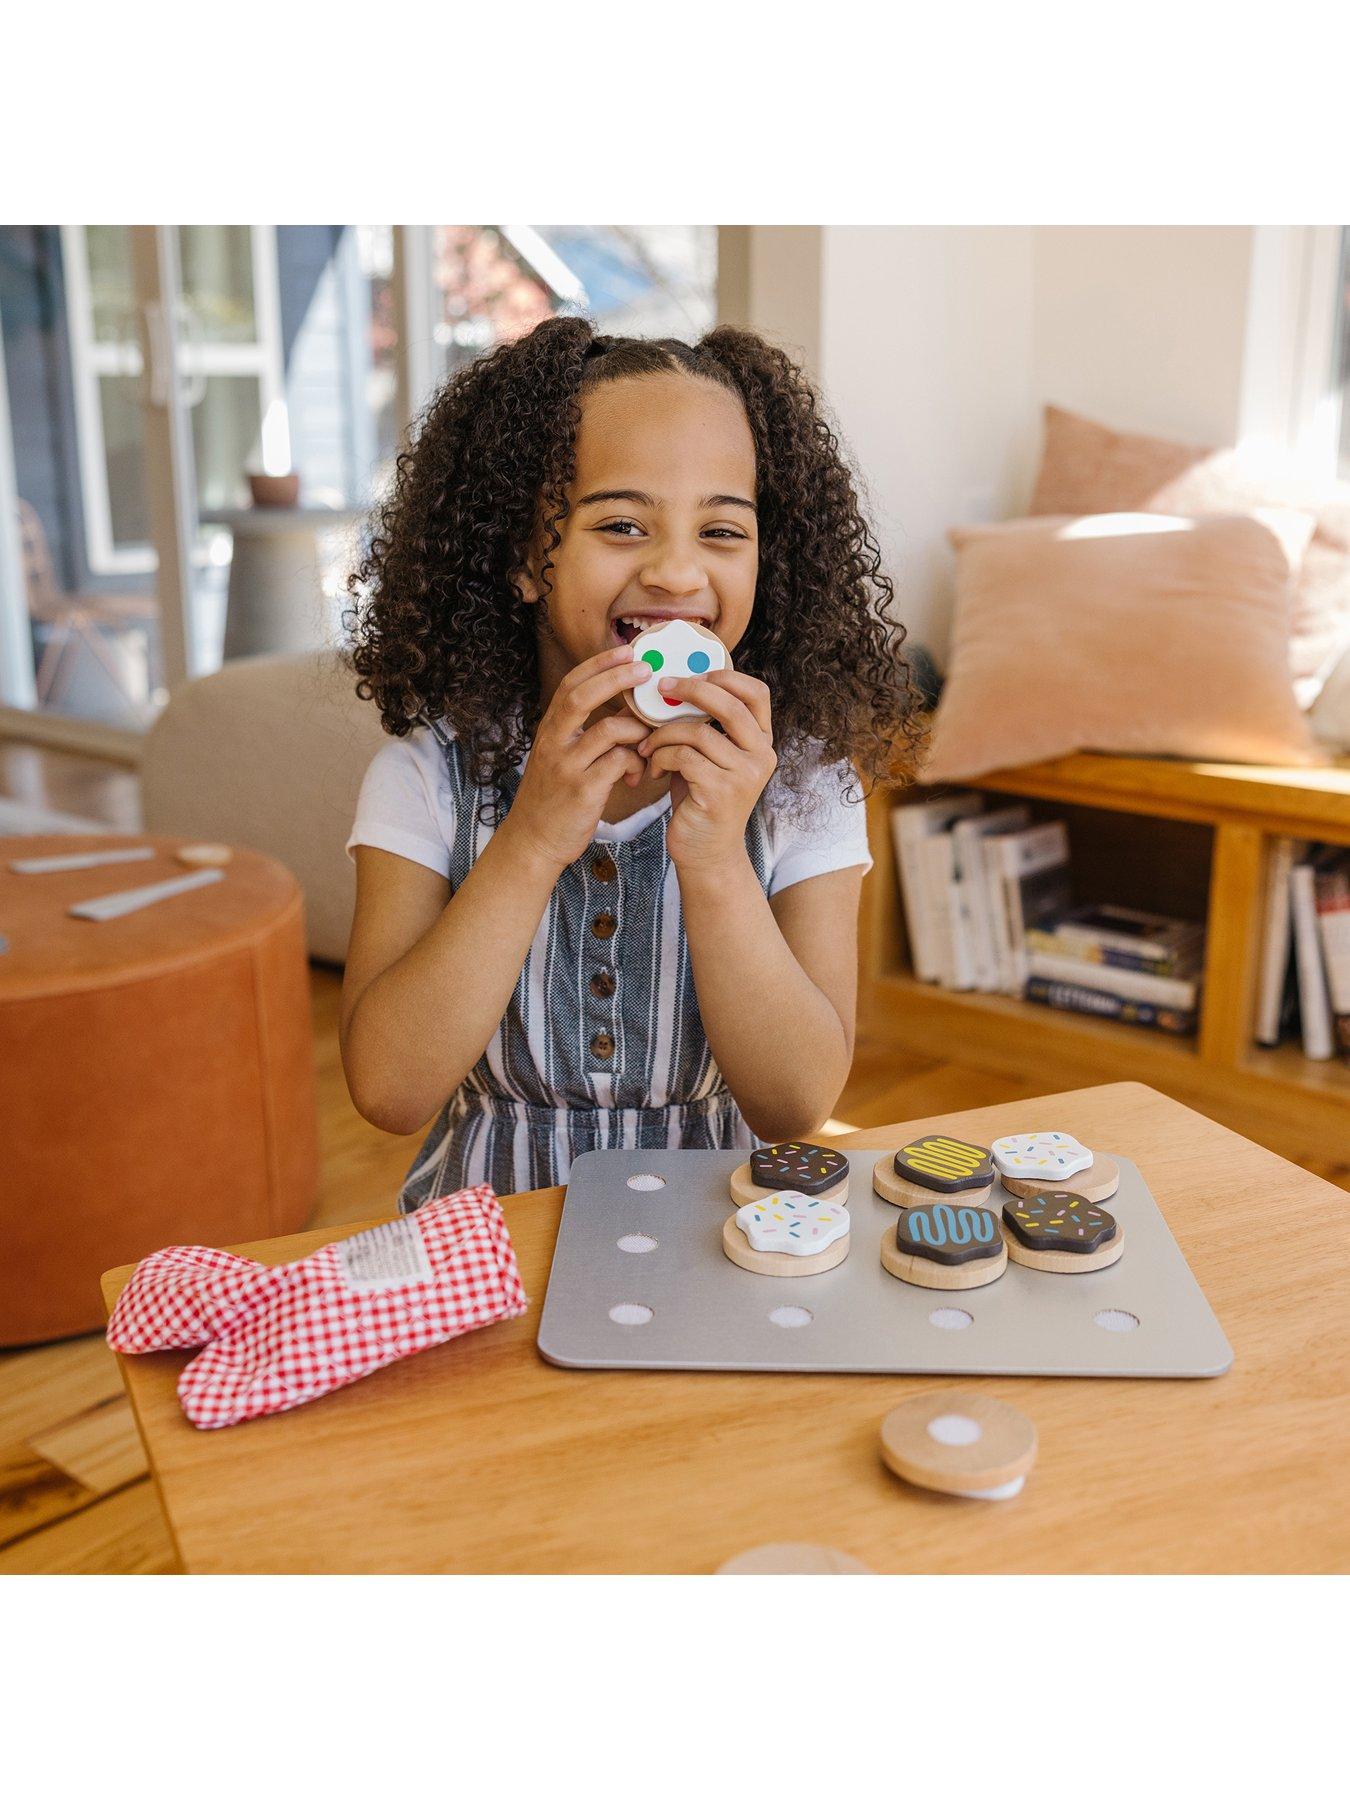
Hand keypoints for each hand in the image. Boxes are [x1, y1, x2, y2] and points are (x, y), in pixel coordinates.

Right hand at [501, 646, 650, 875]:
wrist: (534, 841)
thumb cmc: (555, 798)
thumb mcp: (562, 759)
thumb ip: (586, 734)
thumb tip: (626, 708)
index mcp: (550, 730)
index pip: (570, 685)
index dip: (598, 665)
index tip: (625, 650)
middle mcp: (553, 743)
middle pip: (582, 697)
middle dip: (616, 677)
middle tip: (645, 669)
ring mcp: (566, 766)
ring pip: (609, 730)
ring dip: (637, 732)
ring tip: (648, 744)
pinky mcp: (582, 791)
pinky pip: (618, 762)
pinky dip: (635, 763)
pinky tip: (635, 776)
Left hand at [639, 671, 776, 873]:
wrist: (705, 851)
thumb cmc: (701, 798)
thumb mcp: (710, 756)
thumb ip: (707, 724)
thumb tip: (675, 683)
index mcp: (762, 742)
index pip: (756, 693)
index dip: (725, 676)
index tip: (692, 674)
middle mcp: (761, 756)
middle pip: (729, 705)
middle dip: (690, 690)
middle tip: (661, 688)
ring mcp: (744, 776)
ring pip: (697, 732)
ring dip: (663, 734)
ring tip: (648, 747)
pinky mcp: (721, 792)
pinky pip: (683, 757)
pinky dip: (661, 757)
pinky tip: (654, 770)